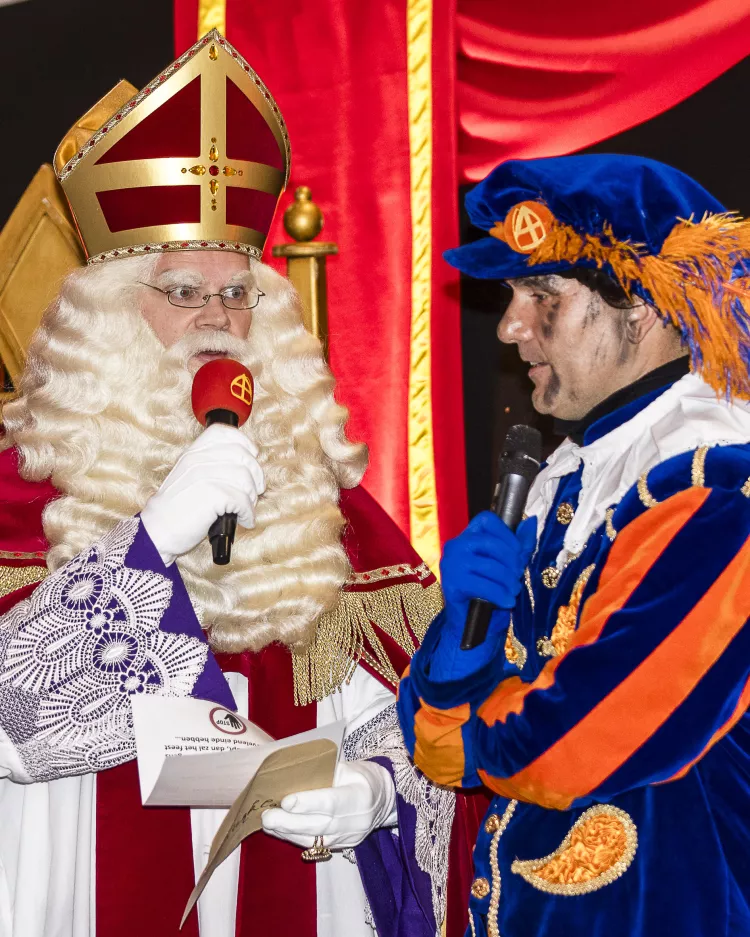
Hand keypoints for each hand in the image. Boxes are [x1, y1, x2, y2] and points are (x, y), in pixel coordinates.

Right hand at [140, 423, 264, 565]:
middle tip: (254, 492)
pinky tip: (244, 520)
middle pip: (243, 457)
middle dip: (256, 475)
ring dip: (251, 497)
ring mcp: (205, 476)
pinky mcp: (212, 495)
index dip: (245, 443)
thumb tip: (245, 465)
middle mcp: (198, 460)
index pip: (224, 433)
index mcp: (193, 453)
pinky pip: (243, 500)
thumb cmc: (176, 508)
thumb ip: (210, 465)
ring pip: (246, 479)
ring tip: (245, 509)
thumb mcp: (188, 476)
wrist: (157, 530)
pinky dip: (248, 513)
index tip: (252, 456)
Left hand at [261, 760, 396, 850]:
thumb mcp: (348, 767)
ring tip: (268, 824)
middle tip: (267, 817)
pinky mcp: (343, 845)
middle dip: (290, 823)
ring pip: (315, 840)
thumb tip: (291, 776)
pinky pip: (316, 845)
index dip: (308, 803)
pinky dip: (295, 838)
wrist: (384, 799)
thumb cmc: (361, 776)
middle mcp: (356, 820)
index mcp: (360, 795)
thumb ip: (324, 774)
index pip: (331, 802)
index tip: (285, 801)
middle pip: (320, 825)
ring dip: (288, 833)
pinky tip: (280, 831)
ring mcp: (350, 837)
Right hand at [426, 512, 536, 680]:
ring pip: (490, 566)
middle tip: (517, 578)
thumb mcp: (508, 566)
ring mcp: (450, 565)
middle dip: (512, 562)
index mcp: (466, 537)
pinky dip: (499, 595)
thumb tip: (531, 521)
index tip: (517, 555)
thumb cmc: (489, 594)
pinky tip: (506, 603)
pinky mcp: (452, 585)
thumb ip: (519, 545)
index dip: (507, 535)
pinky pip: (483, 585)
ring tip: (513, 592)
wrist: (471, 627)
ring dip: (508, 582)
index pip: (486, 520)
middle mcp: (454, 546)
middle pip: (491, 543)